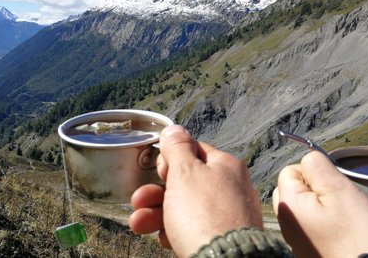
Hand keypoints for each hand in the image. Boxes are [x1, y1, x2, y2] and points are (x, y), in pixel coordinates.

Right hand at [129, 125, 262, 256]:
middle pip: (184, 183)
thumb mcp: (185, 172)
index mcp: (225, 166)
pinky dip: (172, 231)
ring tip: (138, 223)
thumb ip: (177, 148)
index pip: (193, 152)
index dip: (171, 160)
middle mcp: (228, 188)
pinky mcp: (218, 236)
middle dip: (154, 192)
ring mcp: (224, 215)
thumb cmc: (204, 214)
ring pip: (183, 208)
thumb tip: (174, 128)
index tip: (160, 171)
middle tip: (139, 199)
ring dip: (155, 213)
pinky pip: (191, 229)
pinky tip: (164, 239)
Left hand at [274, 151, 367, 257]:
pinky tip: (339, 230)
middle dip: (314, 188)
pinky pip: (309, 223)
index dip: (314, 172)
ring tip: (340, 217)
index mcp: (287, 204)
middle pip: (293, 187)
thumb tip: (308, 157)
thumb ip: (318, 167)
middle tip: (337, 201)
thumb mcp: (340, 190)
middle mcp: (284, 221)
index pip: (290, 170)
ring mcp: (294, 236)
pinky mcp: (305, 247)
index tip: (333, 187)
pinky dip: (322, 221)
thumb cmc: (357, 234)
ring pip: (303, 205)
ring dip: (320, 204)